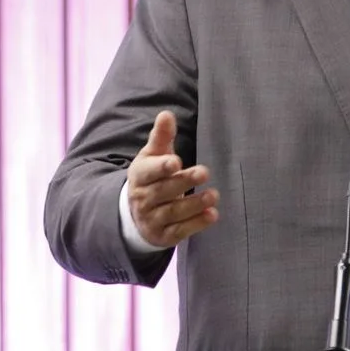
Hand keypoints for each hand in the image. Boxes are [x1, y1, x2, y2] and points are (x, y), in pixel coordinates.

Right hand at [126, 111, 218, 247]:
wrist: (136, 214)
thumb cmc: (151, 176)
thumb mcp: (153, 155)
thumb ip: (161, 136)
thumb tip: (166, 114)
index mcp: (139, 175)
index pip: (148, 171)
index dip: (161, 167)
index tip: (176, 162)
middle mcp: (142, 199)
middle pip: (163, 191)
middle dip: (183, 182)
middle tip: (204, 172)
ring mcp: (151, 219)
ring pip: (173, 213)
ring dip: (194, 204)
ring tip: (214, 195)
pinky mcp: (163, 236)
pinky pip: (179, 231)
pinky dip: (196, 224)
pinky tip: (212, 215)